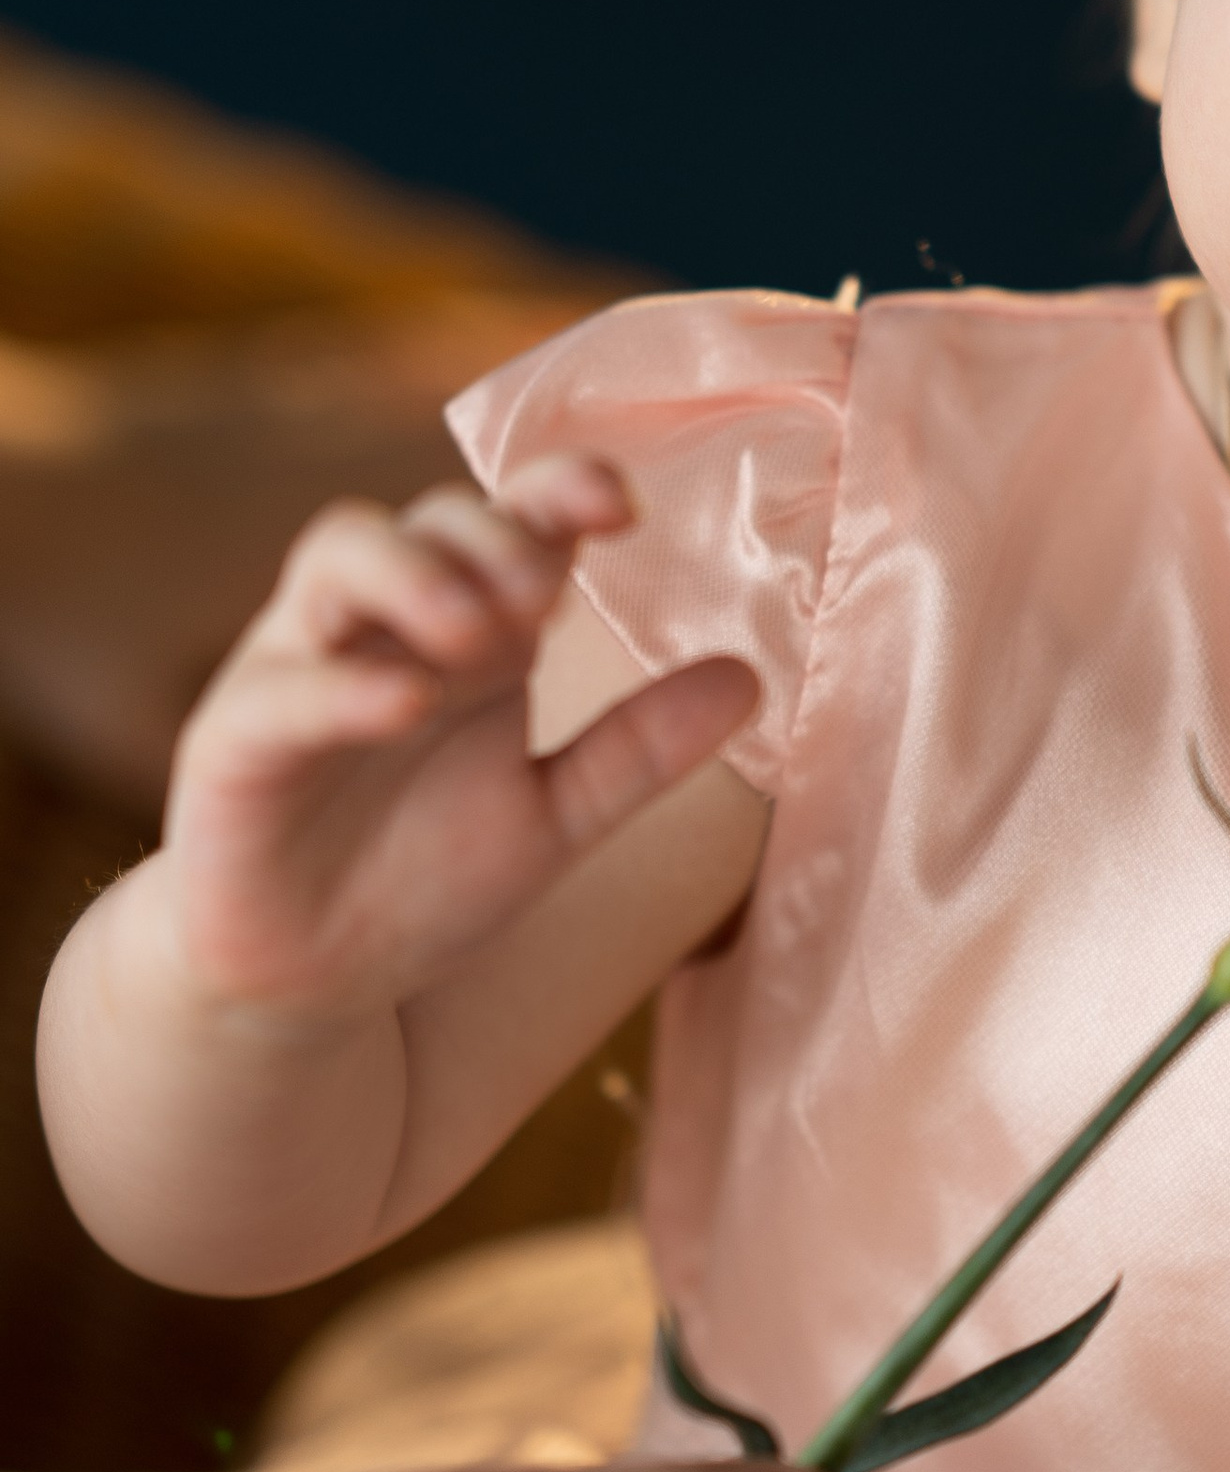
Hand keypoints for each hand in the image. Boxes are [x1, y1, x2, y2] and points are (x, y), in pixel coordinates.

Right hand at [159, 453, 756, 1024]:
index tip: (623, 506)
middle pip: (431, 518)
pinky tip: (408, 701)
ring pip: (338, 555)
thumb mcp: (557, 818)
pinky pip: (284, 686)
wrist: (314, 981)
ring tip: (480, 635)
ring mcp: (302, 668)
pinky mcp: (236, 738)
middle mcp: (384, 626)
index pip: (515, 520)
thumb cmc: (423, 878)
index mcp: (472, 632)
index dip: (562, 490)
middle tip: (543, 603)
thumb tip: (750, 678)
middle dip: (494, 540)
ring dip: (415, 574)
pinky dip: (345, 682)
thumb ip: (638, 749)